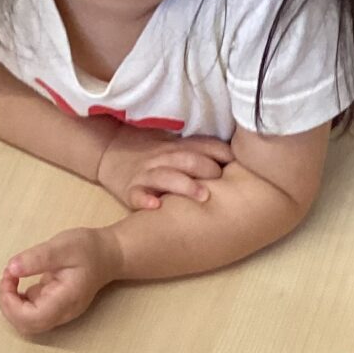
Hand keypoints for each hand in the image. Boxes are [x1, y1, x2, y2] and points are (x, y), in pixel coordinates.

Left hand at [0, 225, 120, 334]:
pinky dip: (16, 301)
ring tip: (11, 278)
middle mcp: (62, 313)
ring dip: (10, 304)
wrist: (107, 256)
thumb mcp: (62, 246)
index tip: (9, 277)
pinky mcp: (52, 308)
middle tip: (7, 277)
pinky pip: (29, 314)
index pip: (31, 318)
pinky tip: (17, 282)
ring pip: (26, 323)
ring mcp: (57, 313)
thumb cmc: (88, 249)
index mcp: (65, 299)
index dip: (11, 303)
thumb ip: (37, 258)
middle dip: (7, 304)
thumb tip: (12, 269)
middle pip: (26, 325)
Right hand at [98, 126, 235, 210]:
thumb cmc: (155, 154)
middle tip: (220, 180)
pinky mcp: (130, 189)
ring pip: (166, 176)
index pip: (205, 146)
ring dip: (185, 185)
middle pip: (187, 159)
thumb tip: (243, 156)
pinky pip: (137, 195)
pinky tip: (156, 206)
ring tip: (202, 196)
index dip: (221, 153)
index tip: (237, 162)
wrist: (110, 153)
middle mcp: (164, 158)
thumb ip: (205, 150)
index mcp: (180, 147)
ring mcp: (147, 174)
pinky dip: (145, 200)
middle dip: (206, 169)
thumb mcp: (178, 146)